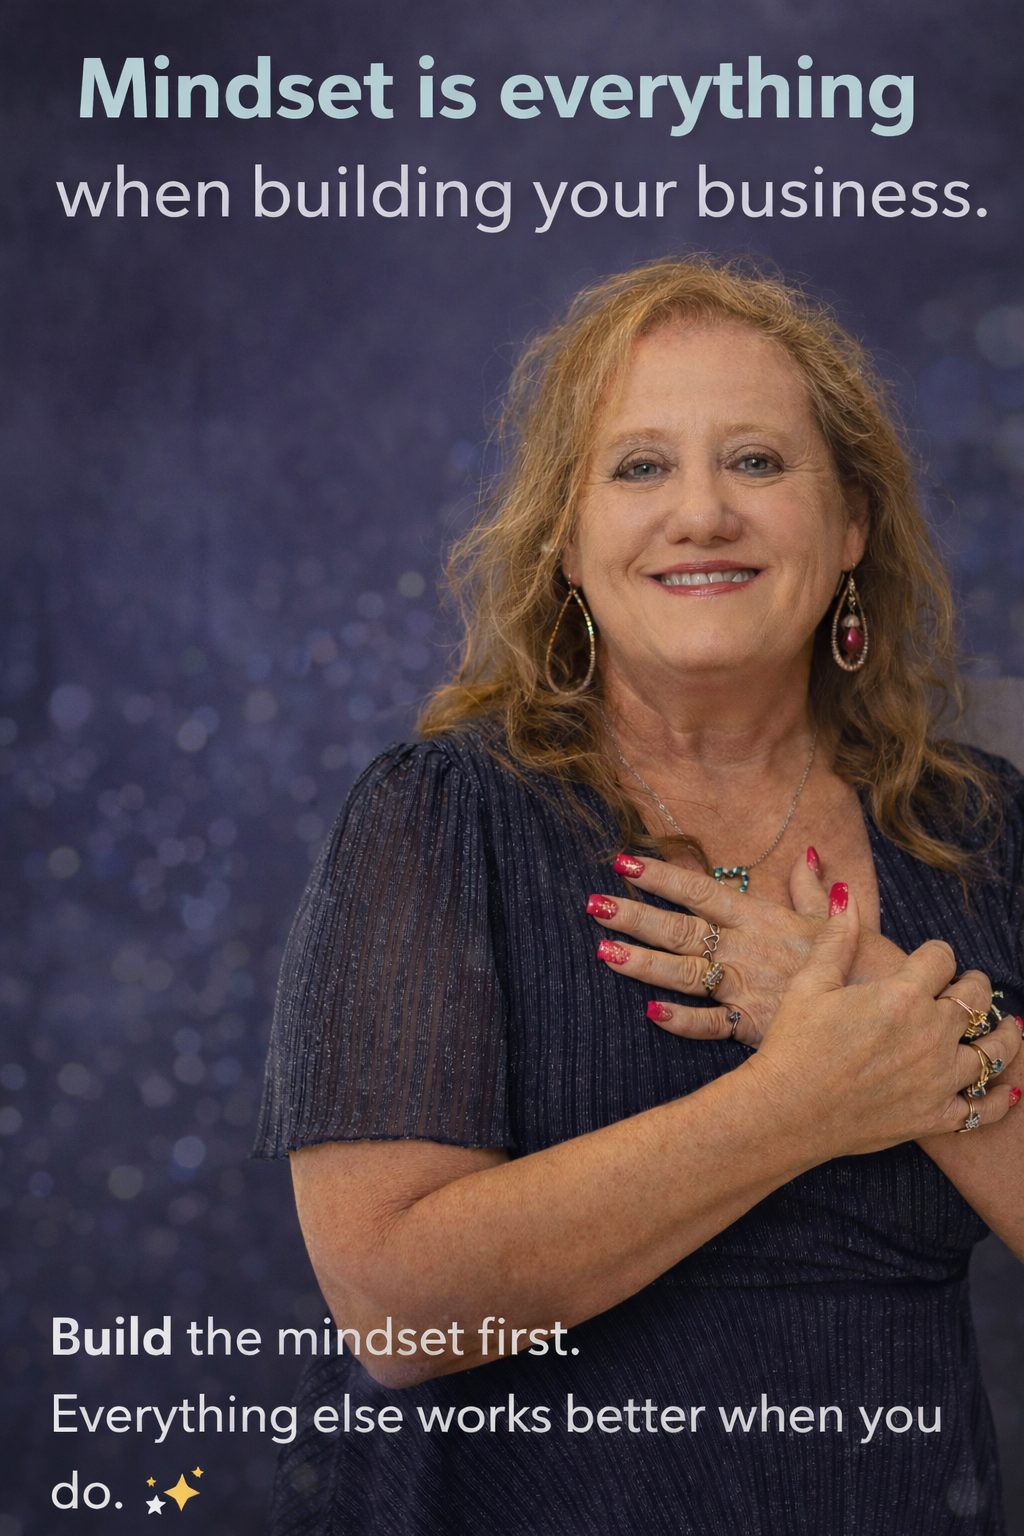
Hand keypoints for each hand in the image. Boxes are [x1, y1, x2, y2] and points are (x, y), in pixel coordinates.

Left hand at [587, 850, 846, 1045]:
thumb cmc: (862, 963)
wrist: (887, 1011)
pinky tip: (650, 1014)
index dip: (661, 875)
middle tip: (593, 904)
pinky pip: (709, 1024)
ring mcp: (745, 987)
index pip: (700, 889)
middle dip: (635, 915)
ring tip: (603, 951)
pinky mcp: (752, 1026)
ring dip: (642, 963)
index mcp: (759, 918)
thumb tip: (807, 853)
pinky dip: (681, 1021)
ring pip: (683, 973)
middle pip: (679, 929)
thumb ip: (812, 888)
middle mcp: (745, 949)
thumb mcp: (836, 919)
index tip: (623, 860)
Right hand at [746, 896, 1021, 1156]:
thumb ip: (836, 941)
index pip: (941, 958)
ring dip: (1003, 1035)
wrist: (786, 1113)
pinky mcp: (935, 1117)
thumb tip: (847, 898)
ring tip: (1008, 1027)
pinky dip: (1000, 1100)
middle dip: (971, 985)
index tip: (930, 958)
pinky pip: (983, 1110)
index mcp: (901, 996)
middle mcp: (930, 1034)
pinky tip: (1008, 1089)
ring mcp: (938, 1079)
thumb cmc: (792, 1046)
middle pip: (973, 997)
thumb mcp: (810, 985)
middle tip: (966, 986)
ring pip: (993, 1050)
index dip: (936, 953)